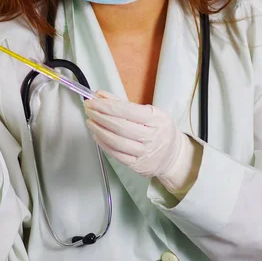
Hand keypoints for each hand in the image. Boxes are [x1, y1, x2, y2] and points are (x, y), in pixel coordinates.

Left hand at [84, 90, 201, 191]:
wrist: (173, 155)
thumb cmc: (159, 130)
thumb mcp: (150, 112)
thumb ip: (123, 103)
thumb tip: (100, 95)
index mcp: (156, 119)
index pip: (127, 110)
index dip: (107, 106)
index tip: (93, 101)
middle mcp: (152, 136)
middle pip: (120, 126)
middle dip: (100, 116)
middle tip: (88, 109)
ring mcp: (145, 153)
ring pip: (116, 141)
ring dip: (99, 130)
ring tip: (90, 121)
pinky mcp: (137, 165)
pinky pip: (116, 154)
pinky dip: (104, 144)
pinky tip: (97, 135)